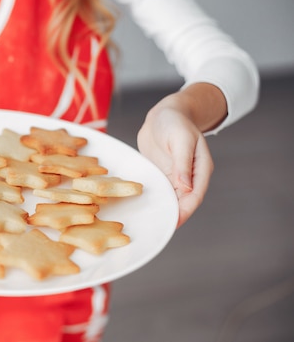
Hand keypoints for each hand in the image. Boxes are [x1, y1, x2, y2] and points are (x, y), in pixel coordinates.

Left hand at [137, 93, 214, 226]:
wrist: (165, 113)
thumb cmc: (176, 121)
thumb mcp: (180, 139)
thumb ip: (182, 162)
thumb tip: (185, 187)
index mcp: (200, 169)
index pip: (195, 196)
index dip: (185, 211)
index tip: (173, 223)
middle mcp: (189, 177)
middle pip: (183, 202)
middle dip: (172, 215)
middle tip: (158, 230)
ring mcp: (175, 177)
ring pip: (170, 199)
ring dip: (162, 210)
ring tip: (149, 225)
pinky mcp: (162, 174)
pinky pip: (159, 191)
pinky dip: (153, 199)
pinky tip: (142, 208)